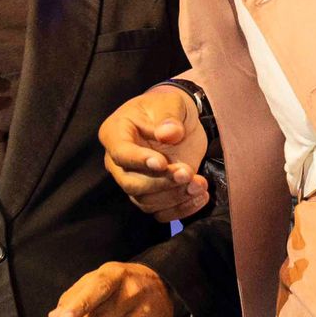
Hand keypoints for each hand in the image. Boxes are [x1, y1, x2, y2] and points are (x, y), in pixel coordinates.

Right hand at [101, 84, 210, 222]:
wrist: (178, 119)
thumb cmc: (166, 107)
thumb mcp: (170, 103)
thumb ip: (168, 118)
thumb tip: (168, 134)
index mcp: (115, 134)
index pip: (121, 154)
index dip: (140, 161)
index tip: (163, 162)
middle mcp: (119, 163)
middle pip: (132, 184)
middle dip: (162, 183)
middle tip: (187, 173)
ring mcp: (135, 180)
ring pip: (146, 201)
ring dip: (175, 197)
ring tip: (200, 184)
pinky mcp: (152, 194)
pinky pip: (160, 212)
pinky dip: (181, 209)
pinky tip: (200, 196)